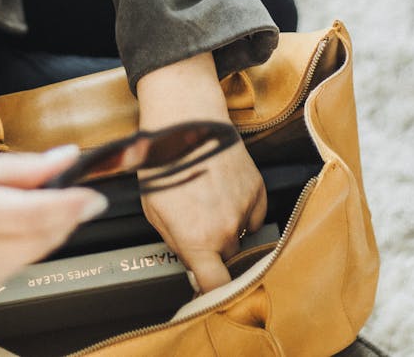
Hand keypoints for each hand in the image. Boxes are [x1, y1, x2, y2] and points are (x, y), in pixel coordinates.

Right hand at [0, 147, 106, 309]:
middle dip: (63, 216)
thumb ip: (16, 167)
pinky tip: (7, 228)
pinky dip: (20, 248)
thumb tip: (66, 159)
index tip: (95, 193)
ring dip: (44, 231)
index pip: (33, 213)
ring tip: (34, 203)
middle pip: (38, 239)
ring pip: (28, 258)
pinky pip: (8, 271)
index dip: (72, 205)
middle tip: (72, 191)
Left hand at [136, 53, 266, 293]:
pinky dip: (241, 210)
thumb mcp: (155, 210)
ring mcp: (245, 209)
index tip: (209, 293)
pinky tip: (222, 190)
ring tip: (207, 200)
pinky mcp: (258, 189)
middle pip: (227, 262)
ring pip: (240, 237)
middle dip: (214, 253)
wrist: (184, 118)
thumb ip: (176, 245)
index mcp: (197, 239)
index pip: (216, 289)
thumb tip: (192, 266)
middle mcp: (226, 229)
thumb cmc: (162, 161)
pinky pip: (253, 215)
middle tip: (198, 228)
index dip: (213, 295)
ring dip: (227, 229)